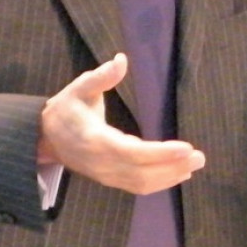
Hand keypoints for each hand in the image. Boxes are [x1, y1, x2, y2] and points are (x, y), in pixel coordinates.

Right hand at [38, 53, 205, 194]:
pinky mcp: (110, 179)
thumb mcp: (78, 88)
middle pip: (142, 172)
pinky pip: (137, 185)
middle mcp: (102, 163)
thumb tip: (121, 60)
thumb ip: (100, 77)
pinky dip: (160, 182)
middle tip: (199, 156)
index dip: (160, 153)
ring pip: (142, 183)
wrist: (46, 137)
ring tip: (194, 164)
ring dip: (170, 176)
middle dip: (172, 166)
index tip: (185, 147)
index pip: (132, 153)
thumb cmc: (66, 109)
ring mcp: (106, 175)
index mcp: (95, 140)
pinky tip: (178, 173)